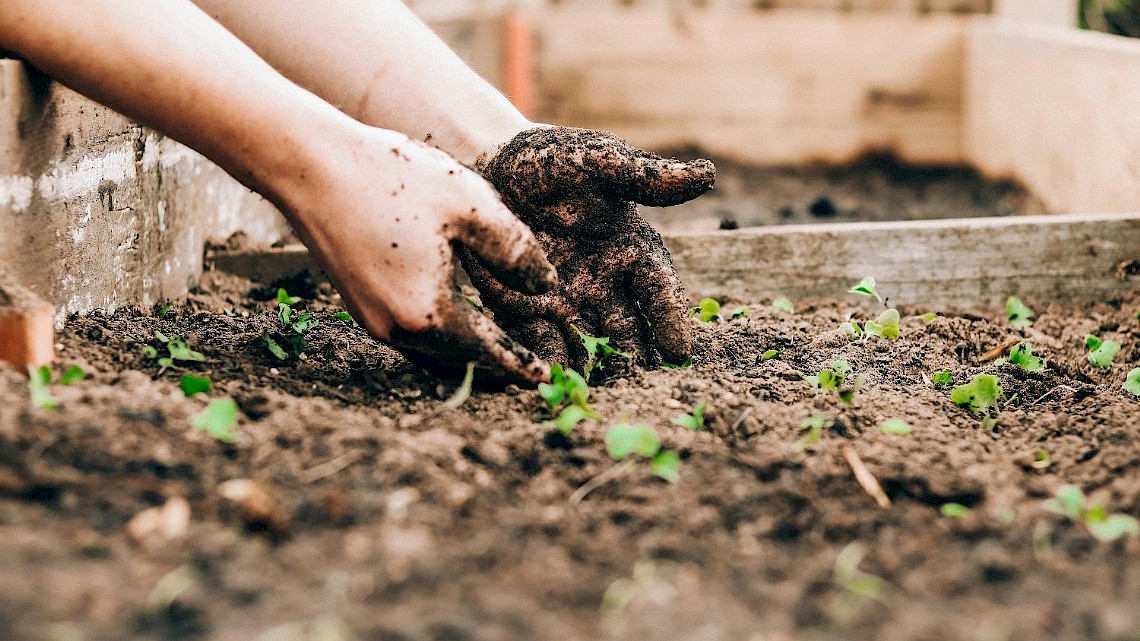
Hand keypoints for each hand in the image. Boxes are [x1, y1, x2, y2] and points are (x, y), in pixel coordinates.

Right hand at [280, 126, 557, 383]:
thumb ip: (516, 251)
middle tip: (528, 370)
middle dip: (495, 368)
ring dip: (467, 356)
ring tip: (499, 351)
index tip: (546, 377)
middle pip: (459, 363)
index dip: (520, 365)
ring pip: (432, 354)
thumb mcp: (471, 205)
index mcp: (429, 313)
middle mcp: (396, 329)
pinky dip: (441, 338)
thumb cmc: (393, 178)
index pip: (487, 354)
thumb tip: (546, 286)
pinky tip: (456, 321)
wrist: (311, 166)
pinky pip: (410, 336)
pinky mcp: (358, 304)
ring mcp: (372, 320)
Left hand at [464, 126, 714, 369]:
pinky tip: (552, 382)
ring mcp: (568, 301)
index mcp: (632, 250)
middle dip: (636, 358)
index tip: (678, 351)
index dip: (670, 319)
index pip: (658, 290)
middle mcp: (606, 284)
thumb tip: (707, 174)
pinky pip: (542, 342)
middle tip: (643, 387)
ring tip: (601, 394)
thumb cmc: (553, 160)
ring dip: (597, 369)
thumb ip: (645, 176)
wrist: (491, 165)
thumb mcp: (598, 161)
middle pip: (629, 329)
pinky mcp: (527, 311)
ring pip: (590, 344)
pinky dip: (549, 362)